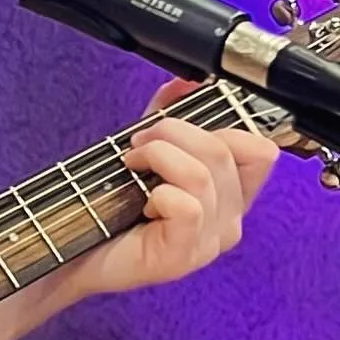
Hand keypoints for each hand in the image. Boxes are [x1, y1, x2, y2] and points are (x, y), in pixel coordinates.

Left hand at [66, 78, 280, 299]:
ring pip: (203, 175)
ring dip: (159, 155)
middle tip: (138, 142)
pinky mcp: (184, 255)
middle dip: (173, 131)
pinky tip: (141, 202)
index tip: (178, 124)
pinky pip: (187, 207)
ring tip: (132, 164)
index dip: (223, 125)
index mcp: (228, 195)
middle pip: (224, 151)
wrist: (79, 256)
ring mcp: (208, 241)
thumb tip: (183, 83)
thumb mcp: (146, 154)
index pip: (260, 150)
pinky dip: (159, 193)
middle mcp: (227, 219)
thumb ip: (167, 118)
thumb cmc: (113, 211)